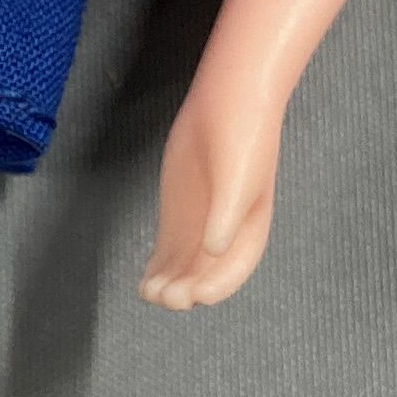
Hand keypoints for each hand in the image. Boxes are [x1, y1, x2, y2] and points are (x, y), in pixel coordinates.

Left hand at [140, 84, 282, 309]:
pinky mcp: (178, 213)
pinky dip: (157, 268)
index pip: (235, 270)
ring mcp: (199, 224)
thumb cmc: (244, 139)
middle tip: (166, 294)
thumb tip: (213, 249)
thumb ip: (226, 215)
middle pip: (205, 274)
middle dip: (187, 289)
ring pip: (183, 266)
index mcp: (251, 229)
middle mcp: (225, 234)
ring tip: (149, 292)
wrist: (228, 101)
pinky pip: (168, 249)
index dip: (218, 286)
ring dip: (168, 284)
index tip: (196, 294)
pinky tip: (145, 282)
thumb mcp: (239, 178)